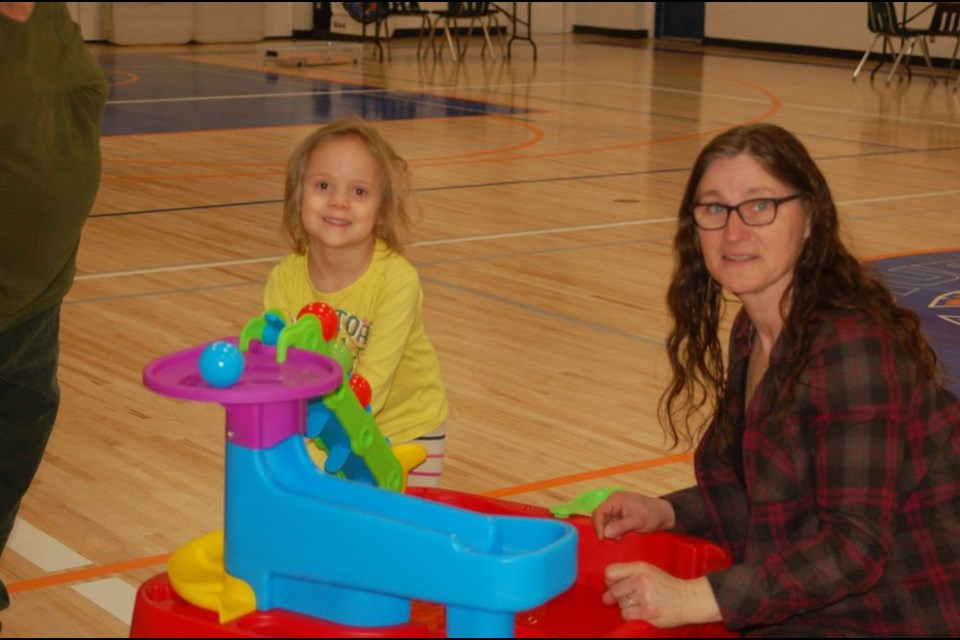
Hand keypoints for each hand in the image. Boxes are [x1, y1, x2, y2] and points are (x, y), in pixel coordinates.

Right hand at [592, 491, 674, 539]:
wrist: (664, 514)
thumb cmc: (652, 514)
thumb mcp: (637, 521)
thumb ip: (620, 526)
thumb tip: (605, 533)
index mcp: (615, 500)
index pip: (599, 512)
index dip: (598, 526)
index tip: (602, 538)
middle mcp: (614, 502)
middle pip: (601, 517)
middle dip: (604, 529)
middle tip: (612, 539)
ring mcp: (617, 509)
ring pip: (606, 521)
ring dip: (610, 531)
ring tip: (620, 537)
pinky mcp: (621, 515)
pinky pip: (612, 523)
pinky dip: (615, 531)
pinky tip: (621, 536)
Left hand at [602, 563, 719, 627]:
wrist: (688, 599)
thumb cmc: (666, 585)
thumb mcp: (648, 570)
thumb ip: (628, 573)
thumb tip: (606, 583)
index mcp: (640, 567)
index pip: (610, 572)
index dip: (608, 581)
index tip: (613, 585)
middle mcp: (641, 579)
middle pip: (613, 590)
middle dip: (614, 596)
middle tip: (624, 598)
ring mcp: (645, 596)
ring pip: (620, 603)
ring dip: (625, 606)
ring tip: (637, 604)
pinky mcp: (648, 611)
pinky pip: (626, 614)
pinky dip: (630, 615)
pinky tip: (640, 611)